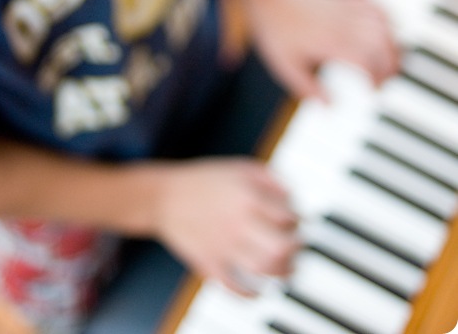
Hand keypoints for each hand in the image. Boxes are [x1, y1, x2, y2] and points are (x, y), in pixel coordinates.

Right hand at [155, 158, 298, 294]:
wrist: (164, 196)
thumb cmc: (204, 180)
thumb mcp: (241, 167)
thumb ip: (271, 180)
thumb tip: (293, 198)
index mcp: (249, 197)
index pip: (289, 217)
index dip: (297, 221)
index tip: (293, 222)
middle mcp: (239, 222)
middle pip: (281, 247)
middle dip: (295, 250)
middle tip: (296, 247)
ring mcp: (224, 245)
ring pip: (264, 269)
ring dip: (282, 273)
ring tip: (286, 269)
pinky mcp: (209, 263)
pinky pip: (235, 286)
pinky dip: (251, 292)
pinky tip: (259, 288)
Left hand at [242, 0, 399, 99]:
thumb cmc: (274, 32)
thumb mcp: (286, 67)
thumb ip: (308, 89)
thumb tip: (330, 107)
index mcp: (332, 43)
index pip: (368, 62)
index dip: (377, 79)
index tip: (373, 90)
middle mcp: (345, 24)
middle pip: (385, 42)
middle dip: (393, 63)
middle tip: (386, 78)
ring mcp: (346, 8)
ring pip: (384, 22)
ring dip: (393, 41)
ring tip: (389, 58)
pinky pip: (374, 3)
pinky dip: (385, 16)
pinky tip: (382, 27)